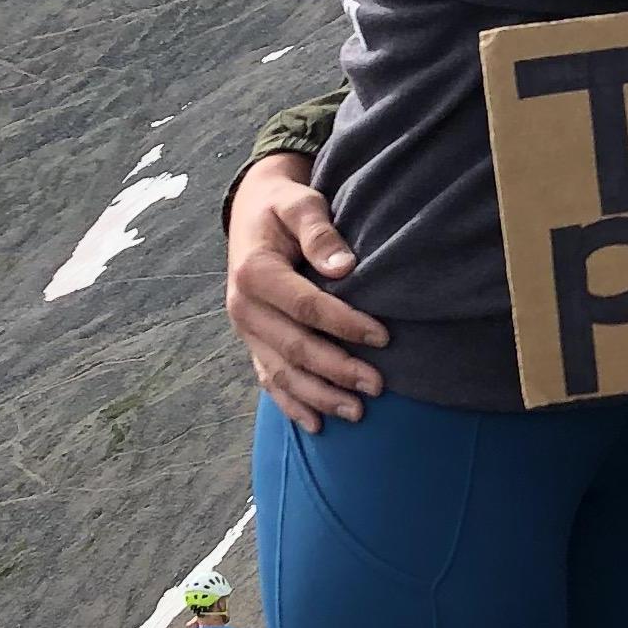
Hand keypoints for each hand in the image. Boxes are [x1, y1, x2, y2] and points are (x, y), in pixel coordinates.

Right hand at [228, 153, 388, 430]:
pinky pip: (269, 380)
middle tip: (378, 385)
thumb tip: (344, 267)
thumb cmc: (284, 205)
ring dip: (319, 396)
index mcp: (254, 272)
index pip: (305, 306)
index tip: (384, 336)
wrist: (252, 210)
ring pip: (281, 373)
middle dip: (337, 370)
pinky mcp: (252, 342)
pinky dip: (292, 404)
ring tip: (357, 412)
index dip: (345, 324)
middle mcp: (243, 307)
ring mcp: (246, 330)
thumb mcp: (300, 202)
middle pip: (294, 348)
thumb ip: (319, 230)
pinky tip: (317, 424)